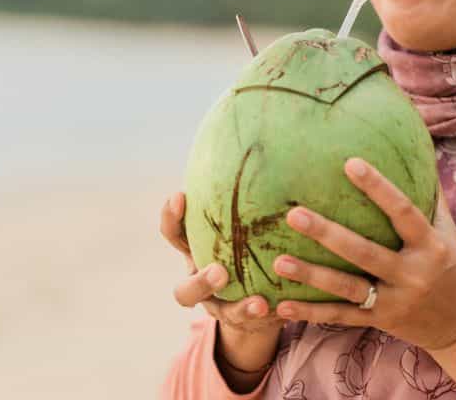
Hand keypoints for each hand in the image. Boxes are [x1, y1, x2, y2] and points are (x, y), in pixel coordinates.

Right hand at [160, 191, 282, 370]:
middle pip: (184, 288)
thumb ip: (245, 192)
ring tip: (257, 302)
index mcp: (197, 249)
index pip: (174, 233)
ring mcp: (219, 305)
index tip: (181, 195)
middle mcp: (201, 279)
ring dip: (236, 306)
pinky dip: (264, 314)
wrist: (260, 297)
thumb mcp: (244, 220)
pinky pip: (251, 323)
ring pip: (215, 311)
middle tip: (221, 270)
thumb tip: (266, 132)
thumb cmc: (252, 241)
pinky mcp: (244, 321)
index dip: (172, 217)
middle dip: (200, 278)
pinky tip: (284, 308)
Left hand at [271, 157, 455, 352]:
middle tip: (294, 214)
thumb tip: (416, 147)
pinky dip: (312, 313)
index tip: (350, 163)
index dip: (378, 187)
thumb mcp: (448, 231)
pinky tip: (283, 306)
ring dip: (311, 276)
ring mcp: (395, 301)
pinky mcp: (381, 320)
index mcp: (430, 246)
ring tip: (278, 261)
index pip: (403, 211)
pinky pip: (342, 317)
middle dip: (327, 234)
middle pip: (364, 252)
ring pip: (347, 288)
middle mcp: (412, 274)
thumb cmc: (453, 267)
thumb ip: (429, 196)